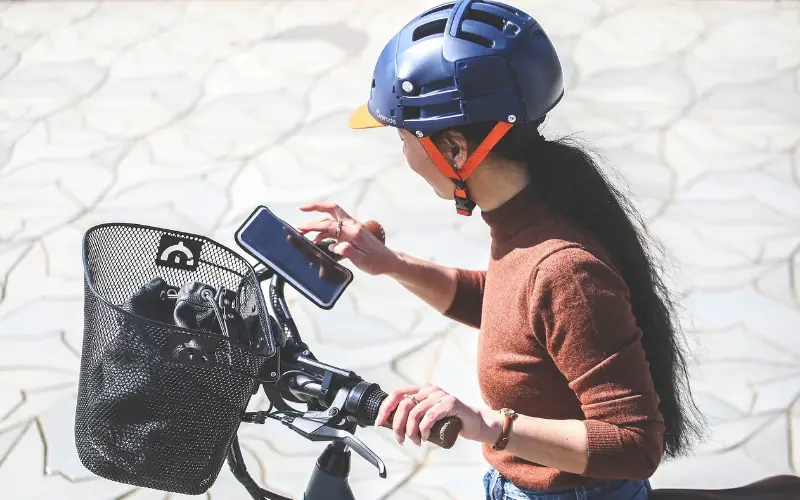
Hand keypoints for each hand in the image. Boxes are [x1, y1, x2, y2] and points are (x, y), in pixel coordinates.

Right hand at [297, 203, 398, 275]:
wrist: (388, 261)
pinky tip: (317, 240)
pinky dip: (324, 231)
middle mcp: (352, 225)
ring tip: (304, 231)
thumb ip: (348, 252)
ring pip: (331, 218)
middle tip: (300, 209)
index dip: (314, 225)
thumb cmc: (376, 262)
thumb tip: (335, 246)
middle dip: (315, 207)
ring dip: (317, 221)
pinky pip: (335, 227)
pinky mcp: (351, 232)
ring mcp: (352, 227)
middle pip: (331, 209)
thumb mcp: (363, 260)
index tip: (301, 227)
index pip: (330, 224)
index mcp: (354, 231)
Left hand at [374, 384, 499, 445]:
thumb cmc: (448, 421)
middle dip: (397, 426)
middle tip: (401, 440)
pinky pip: (430, 416)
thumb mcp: (427, 416)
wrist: (473, 423)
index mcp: (421, 390)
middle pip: (404, 405)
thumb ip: (413, 415)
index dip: (385, 408)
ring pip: (415, 413)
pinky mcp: (450, 403)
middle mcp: (429, 389)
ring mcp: (440, 395)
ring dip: (411, 431)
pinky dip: (423, 429)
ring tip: (415, 441)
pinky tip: (424, 438)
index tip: (379, 423)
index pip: (397, 393)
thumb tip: (389, 424)